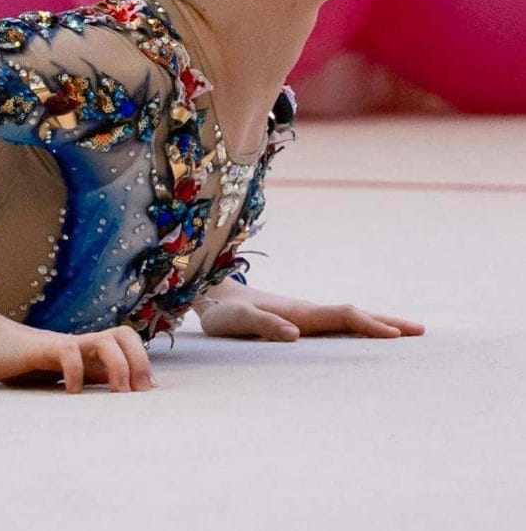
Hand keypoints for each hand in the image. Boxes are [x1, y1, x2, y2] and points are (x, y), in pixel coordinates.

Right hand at [0, 315, 156, 392]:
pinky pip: (69, 352)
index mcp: (87, 353)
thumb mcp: (56, 378)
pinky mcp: (45, 347)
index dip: (143, 366)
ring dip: (120, 368)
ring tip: (116, 395)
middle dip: (140, 362)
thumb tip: (105, 408)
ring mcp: (65, 343)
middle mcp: (81, 345)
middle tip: (137, 394)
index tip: (146, 396)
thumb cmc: (22, 364)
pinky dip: (76, 374)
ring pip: (108, 340)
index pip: (126, 345)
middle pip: (125, 335)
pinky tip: (71, 395)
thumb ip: (79, 383)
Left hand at [194, 284, 425, 340]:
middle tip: (422, 331)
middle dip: (387, 322)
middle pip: (354, 314)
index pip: (342, 316)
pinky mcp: (301, 322)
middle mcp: (307, 312)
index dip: (368, 324)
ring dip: (377, 324)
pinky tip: (366, 338)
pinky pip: (337, 325)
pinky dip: (359, 329)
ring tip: (406, 334)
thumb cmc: (223, 312)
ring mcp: (306, 316)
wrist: (211, 296)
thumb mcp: (237, 321)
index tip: (395, 336)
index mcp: (299, 313)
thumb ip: (263, 325)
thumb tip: (294, 334)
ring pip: (348, 319)